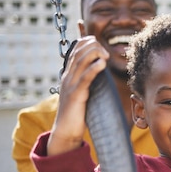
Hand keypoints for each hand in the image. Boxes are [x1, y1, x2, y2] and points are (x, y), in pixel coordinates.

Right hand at [47, 36, 108, 155]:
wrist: (66, 130)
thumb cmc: (77, 112)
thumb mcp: (82, 92)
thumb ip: (88, 81)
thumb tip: (100, 72)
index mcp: (68, 75)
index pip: (75, 50)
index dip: (86, 41)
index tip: (98, 41)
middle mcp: (67, 77)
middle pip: (78, 52)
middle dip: (92, 46)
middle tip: (104, 50)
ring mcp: (70, 85)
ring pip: (80, 62)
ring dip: (94, 54)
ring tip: (105, 54)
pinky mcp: (76, 95)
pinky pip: (85, 78)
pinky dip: (94, 68)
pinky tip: (102, 63)